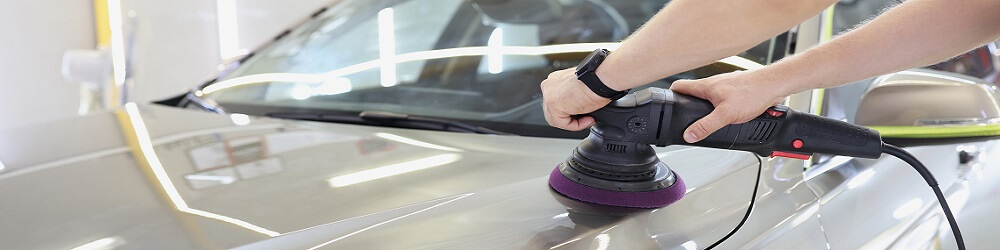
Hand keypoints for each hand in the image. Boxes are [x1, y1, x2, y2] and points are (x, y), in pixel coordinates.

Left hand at [540, 68, 611, 130]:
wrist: (600, 78)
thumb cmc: (597, 79)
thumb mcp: (581, 88)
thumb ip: (573, 97)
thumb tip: (576, 108)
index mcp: (555, 80)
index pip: (556, 102)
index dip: (571, 111)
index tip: (585, 112)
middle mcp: (549, 86)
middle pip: (553, 112)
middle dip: (570, 119)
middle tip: (587, 118)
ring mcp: (549, 95)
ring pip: (557, 120)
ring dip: (574, 123)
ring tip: (589, 119)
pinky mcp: (553, 105)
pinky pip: (563, 123)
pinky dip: (576, 125)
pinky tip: (588, 119)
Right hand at [669, 70, 790, 142]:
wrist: (774, 85)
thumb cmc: (753, 93)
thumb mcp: (726, 115)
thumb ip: (706, 126)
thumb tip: (689, 135)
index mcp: (706, 86)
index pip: (679, 86)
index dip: (669, 95)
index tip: (664, 103)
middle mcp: (714, 82)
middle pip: (692, 91)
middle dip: (686, 102)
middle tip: (680, 112)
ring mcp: (725, 84)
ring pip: (708, 94)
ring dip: (703, 104)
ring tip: (701, 116)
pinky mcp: (736, 88)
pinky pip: (721, 96)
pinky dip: (718, 104)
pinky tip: (724, 113)